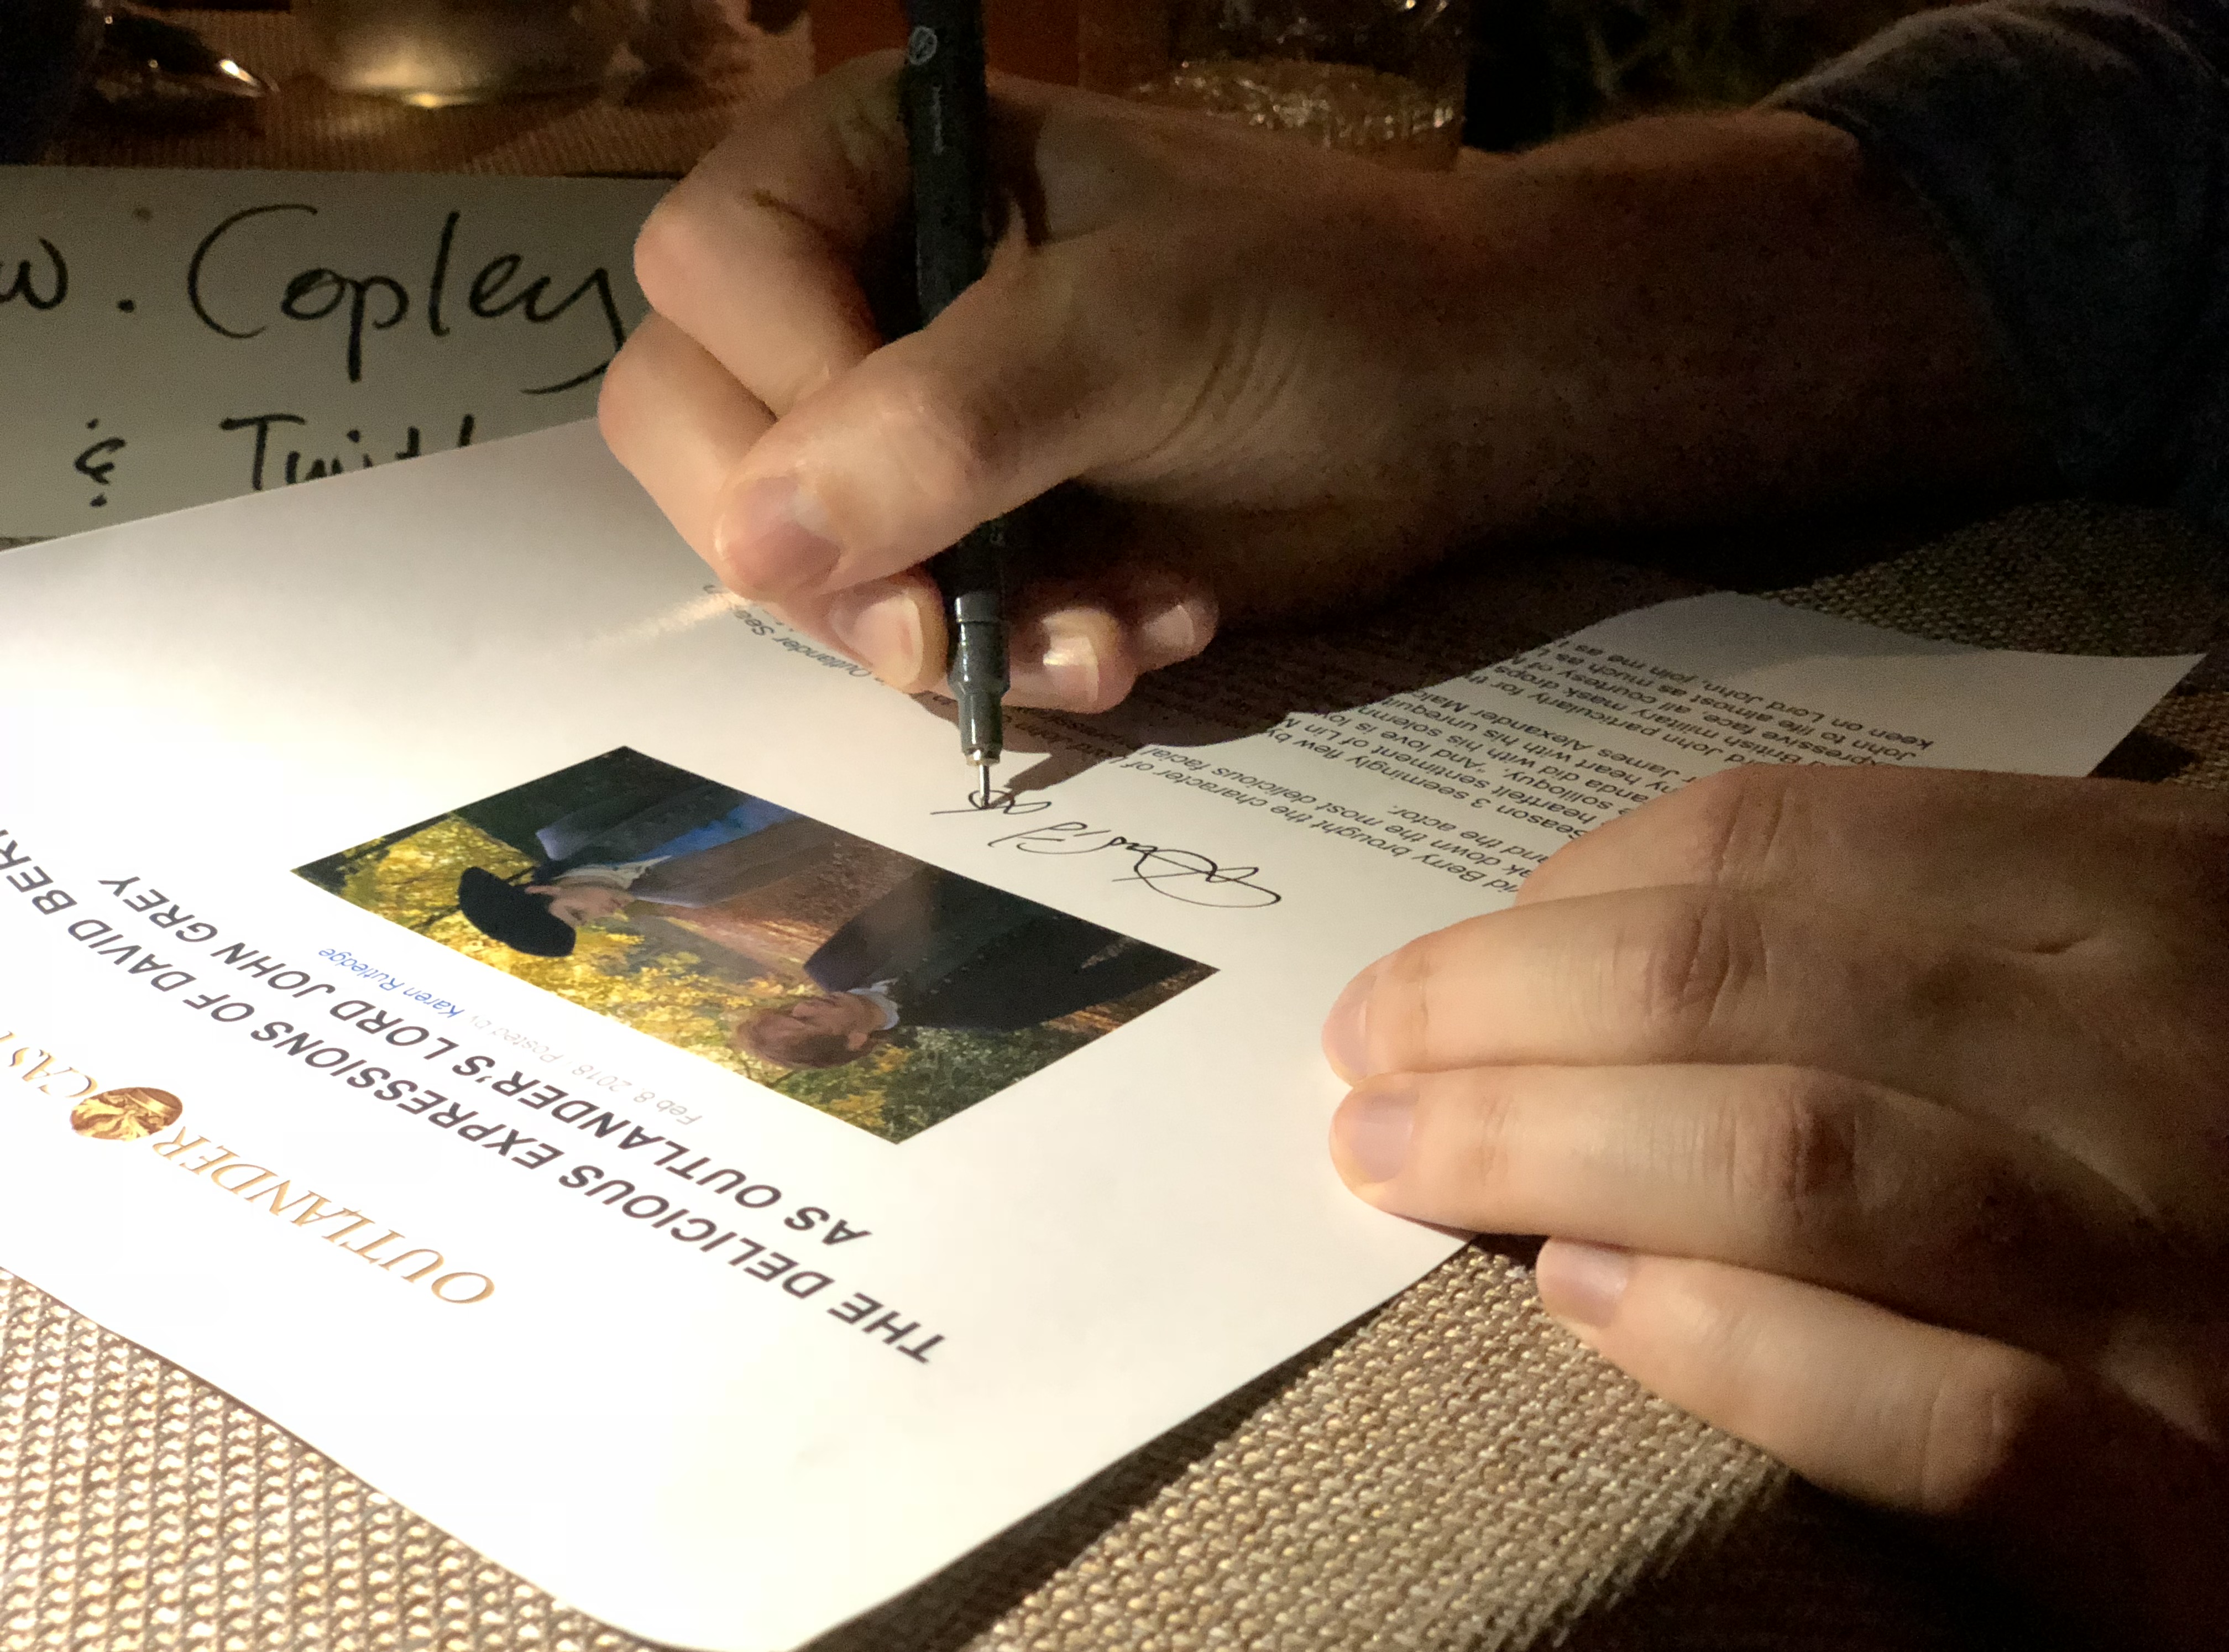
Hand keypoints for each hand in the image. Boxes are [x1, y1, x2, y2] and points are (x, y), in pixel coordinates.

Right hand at [600, 60, 2032, 709]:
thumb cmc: (1316, 304)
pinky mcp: (973, 545)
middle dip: (839, 560)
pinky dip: (1023, 665)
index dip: (783, 394)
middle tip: (946, 631)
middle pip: (704, 434)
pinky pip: (915, 637)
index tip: (910, 484)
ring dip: (954, 635)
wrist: (1459, 404)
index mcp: (872, 168)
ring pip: (806, 567)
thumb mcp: (1137, 327)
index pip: (713, 275)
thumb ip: (949, 417)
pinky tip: (1147, 636)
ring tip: (1117, 633)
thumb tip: (755, 543)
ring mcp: (906, 433)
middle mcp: (860, 294)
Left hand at [1323, 765, 2228, 1651]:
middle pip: (1739, 980)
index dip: (1554, 899)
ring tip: (1402, 1161)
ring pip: (1796, 1155)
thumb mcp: (2089, 983)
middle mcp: (2156, 1052)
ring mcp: (2175, 1271)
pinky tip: (1584, 1309)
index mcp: (2138, 893)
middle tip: (1365, 1056)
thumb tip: (1574, 941)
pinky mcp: (2188, 1495)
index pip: (1777, 845)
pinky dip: (1734, 1347)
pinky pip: (1937, 1412)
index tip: (1430, 967)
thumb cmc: (2202, 1150)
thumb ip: (1902, 939)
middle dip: (1498, 1011)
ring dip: (1548, 1149)